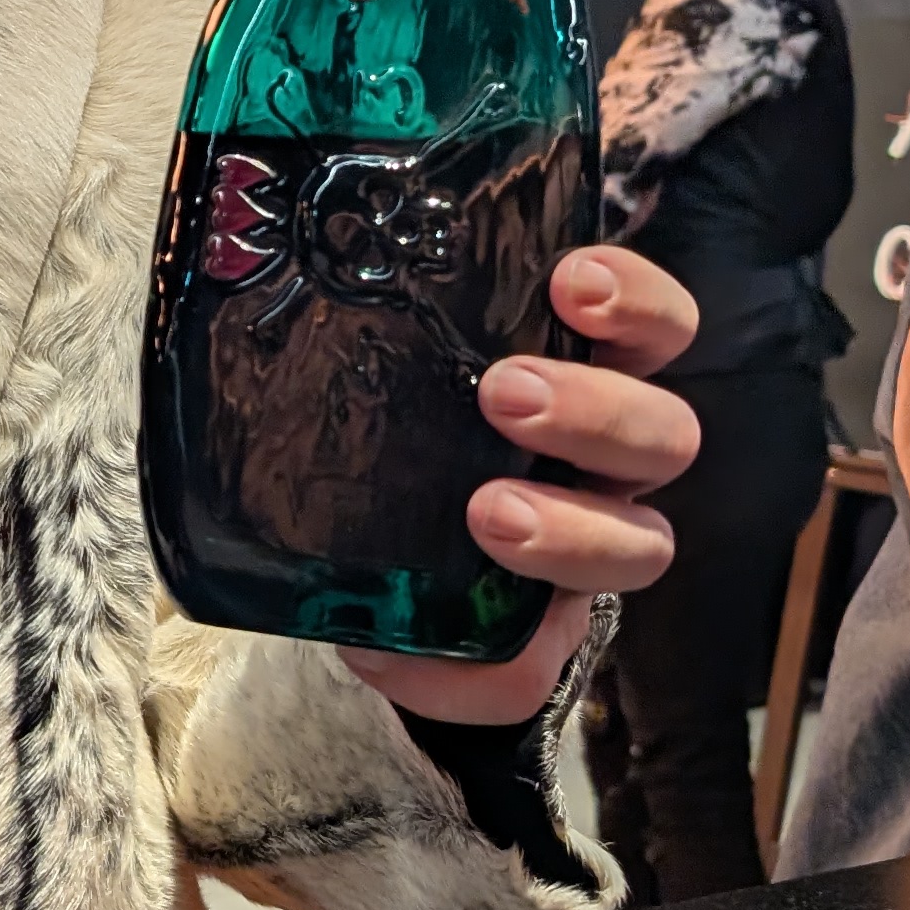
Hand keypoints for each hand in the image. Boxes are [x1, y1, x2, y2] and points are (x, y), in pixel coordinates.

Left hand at [340, 243, 699, 723]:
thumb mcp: (367, 351)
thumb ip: (346, 299)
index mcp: (579, 372)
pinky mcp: (531, 644)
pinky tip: (382, 654)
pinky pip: (524, 675)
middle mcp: (600, 464)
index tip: (572, 278)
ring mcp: (578, 554)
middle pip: (664, 435)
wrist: (347, 558)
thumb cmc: (374, 426)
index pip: (655, 326)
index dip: (635, 301)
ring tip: (489, 513)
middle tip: (506, 391)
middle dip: (597, 409)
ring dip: (571, 530)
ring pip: (640, 548)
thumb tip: (245, 233)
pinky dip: (459, 672)